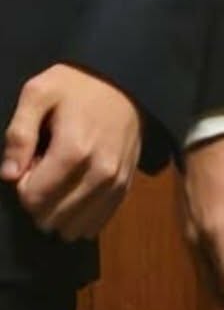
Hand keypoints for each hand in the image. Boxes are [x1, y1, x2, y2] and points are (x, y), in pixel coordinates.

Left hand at [2, 64, 142, 240]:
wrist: (124, 81)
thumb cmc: (77, 86)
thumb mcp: (39, 93)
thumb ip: (19, 132)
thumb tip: (9, 174)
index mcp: (74, 150)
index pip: (32, 199)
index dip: (23, 183)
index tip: (32, 160)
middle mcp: (99, 173)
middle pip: (50, 218)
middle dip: (39, 200)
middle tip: (45, 169)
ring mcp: (115, 184)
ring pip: (72, 228)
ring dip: (59, 210)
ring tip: (62, 180)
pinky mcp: (125, 189)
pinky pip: (95, 225)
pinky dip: (79, 217)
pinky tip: (76, 193)